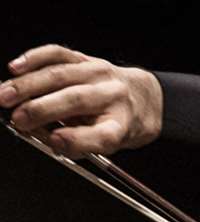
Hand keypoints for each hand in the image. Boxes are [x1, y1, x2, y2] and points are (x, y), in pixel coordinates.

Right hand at [1, 44, 162, 156]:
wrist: (141, 98)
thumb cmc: (119, 125)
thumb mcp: (106, 146)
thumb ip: (77, 144)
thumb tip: (43, 135)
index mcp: (122, 127)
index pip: (103, 135)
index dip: (77, 139)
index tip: (54, 141)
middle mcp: (113, 98)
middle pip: (76, 101)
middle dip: (41, 110)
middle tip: (17, 120)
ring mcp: (101, 75)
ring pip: (61, 76)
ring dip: (28, 86)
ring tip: (5, 96)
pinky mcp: (88, 59)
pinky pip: (58, 54)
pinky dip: (34, 59)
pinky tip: (15, 69)